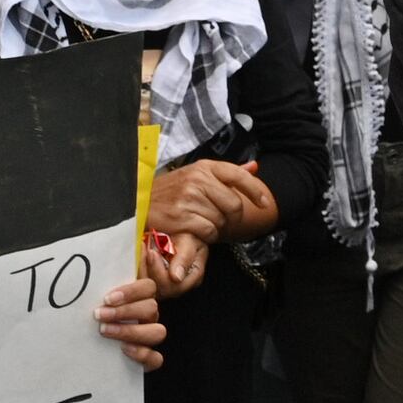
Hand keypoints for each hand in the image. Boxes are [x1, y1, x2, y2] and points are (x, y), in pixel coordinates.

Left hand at [94, 274, 176, 370]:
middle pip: (151, 308)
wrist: (87, 346)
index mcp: (141, 297)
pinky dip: (143, 354)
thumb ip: (110, 275)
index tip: (107, 298)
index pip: (148, 287)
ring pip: (157, 332)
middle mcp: (149, 316)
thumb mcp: (100, 294)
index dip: (130, 292)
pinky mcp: (147, 359)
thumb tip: (131, 251)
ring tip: (105, 330)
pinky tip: (124, 349)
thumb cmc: (97, 312)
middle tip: (99, 314)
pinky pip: (156, 358)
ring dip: (131, 331)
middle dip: (124, 312)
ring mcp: (149, 337)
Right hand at [141, 157, 278, 245]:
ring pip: (221, 220)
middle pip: (234, 204)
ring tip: (200, 221)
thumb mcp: (197, 175)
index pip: (238, 175)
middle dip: (232, 217)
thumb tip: (255, 167)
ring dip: (215, 226)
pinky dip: (205, 235)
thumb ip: (227, 174)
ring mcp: (188, 198)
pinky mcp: (181, 217)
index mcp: (203, 167)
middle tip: (220, 219)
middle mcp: (197, 180)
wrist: (138, 204)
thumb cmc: (170, 192)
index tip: (264, 203)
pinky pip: (208, 231)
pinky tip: (194, 230)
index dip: (255, 190)